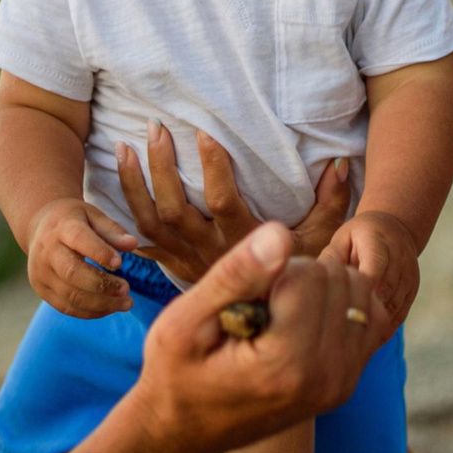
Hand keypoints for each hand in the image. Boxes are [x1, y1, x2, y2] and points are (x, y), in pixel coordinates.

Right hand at [26, 198, 137, 317]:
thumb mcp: (93, 216)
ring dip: (101, 304)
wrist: (39, 227)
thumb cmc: (73, 220)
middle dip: (102, 285)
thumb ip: (112, 230)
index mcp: (61, 228)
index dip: (99, 252)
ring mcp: (41, 273)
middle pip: (72, 273)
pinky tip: (110, 308)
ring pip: (70, 295)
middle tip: (127, 290)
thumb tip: (133, 244)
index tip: (120, 263)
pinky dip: (91, 312)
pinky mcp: (42, 290)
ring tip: (126, 303)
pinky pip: (66, 307)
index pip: (78, 239)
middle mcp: (47, 251)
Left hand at [116, 121, 350, 288]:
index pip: (222, 201)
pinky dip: (122, 209)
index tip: (203, 132)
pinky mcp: (170, 262)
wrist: (260, 325)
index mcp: (242, 241)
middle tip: (156, 127)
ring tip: (125, 144)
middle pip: (174, 208)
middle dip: (161, 166)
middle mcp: (208, 251)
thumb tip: (338, 163)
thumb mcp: (319, 240)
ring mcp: (184, 258)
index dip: (212, 167)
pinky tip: (114, 177)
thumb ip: (331, 202)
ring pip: (150, 220)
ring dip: (134, 182)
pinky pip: (139, 237)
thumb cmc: (292, 272)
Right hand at [130, 222, 384, 452]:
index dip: (269, 270)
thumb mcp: (183, 323)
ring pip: (360, 291)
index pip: (309, 273)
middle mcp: (327, 376)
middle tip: (258, 305)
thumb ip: (235, 276)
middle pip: (338, 278)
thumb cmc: (176, 374)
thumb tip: (282, 234)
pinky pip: (369, 316)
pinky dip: (340, 305)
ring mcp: (343, 382)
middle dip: (298, 275)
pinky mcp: (349, 381)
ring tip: (279, 311)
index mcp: (287, 364)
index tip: (241, 299)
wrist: (186, 432)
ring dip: (322, 286)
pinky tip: (302, 318)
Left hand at [324, 208, 419, 338]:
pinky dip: (383, 330)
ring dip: (373, 325)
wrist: (394, 229)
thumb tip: (312, 283)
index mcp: (378, 242)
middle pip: (384, 291)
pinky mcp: (413, 290)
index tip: (338, 311)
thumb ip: (330, 260)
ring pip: (393, 307)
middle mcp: (399, 258)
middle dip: (363, 313)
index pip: (373, 268)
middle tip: (339, 336)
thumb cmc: (358, 238)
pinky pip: (399, 315)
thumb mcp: (341, 241)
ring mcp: (409, 276)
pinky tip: (364, 343)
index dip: (358, 291)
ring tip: (349, 345)